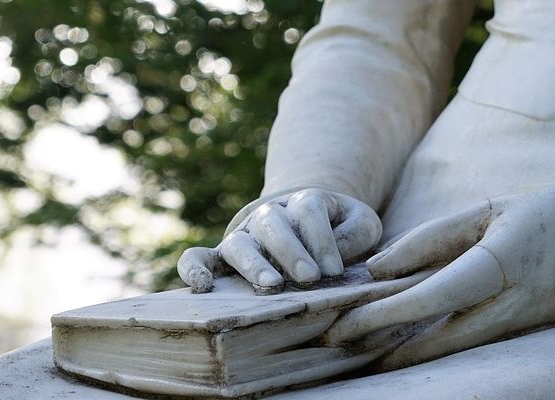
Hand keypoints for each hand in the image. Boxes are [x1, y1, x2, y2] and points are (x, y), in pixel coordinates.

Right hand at [177, 188, 381, 292]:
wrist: (310, 221)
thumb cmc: (340, 228)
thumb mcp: (361, 223)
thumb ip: (357, 232)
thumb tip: (339, 256)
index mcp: (305, 201)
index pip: (309, 210)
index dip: (322, 240)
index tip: (335, 270)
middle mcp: (270, 215)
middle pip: (273, 224)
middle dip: (291, 251)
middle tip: (310, 278)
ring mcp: (245, 234)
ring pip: (240, 243)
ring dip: (253, 263)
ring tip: (271, 286)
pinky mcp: (223, 255)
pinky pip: (199, 257)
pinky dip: (193, 268)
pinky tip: (201, 287)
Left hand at [322, 178, 554, 367]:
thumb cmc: (548, 213)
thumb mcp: (488, 211)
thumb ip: (432, 239)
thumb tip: (379, 268)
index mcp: (497, 266)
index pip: (427, 299)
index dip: (381, 316)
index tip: (341, 325)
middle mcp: (508, 306)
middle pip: (434, 342)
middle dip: (382, 350)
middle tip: (336, 347)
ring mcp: (518, 325)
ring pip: (450, 352)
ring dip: (402, 355)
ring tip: (359, 351)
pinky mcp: (522, 332)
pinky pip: (467, 346)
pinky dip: (429, 347)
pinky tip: (401, 344)